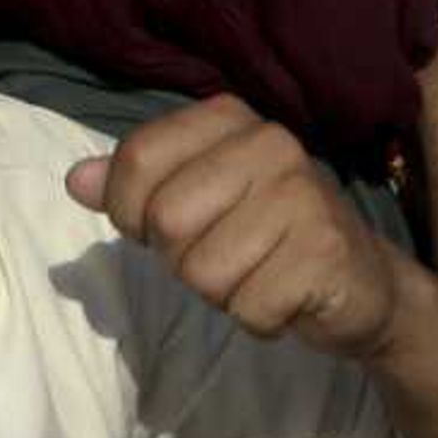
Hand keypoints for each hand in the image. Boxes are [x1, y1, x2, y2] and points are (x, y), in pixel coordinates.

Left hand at [69, 95, 406, 363]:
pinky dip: (258, 318)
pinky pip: (247, 307)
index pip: (138, 158)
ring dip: (222, 294)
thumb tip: (76, 180)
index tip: (159, 227)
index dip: (130, 210)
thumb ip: (132, 184)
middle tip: (226, 255)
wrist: (362, 282)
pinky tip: (286, 297)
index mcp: (229, 119)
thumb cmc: (263, 235)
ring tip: (259, 274)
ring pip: (202, 272)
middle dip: (182, 259)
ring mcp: (303, 195)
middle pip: (166, 220)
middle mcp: (270, 143)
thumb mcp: (192, 199)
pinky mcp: (326, 252)